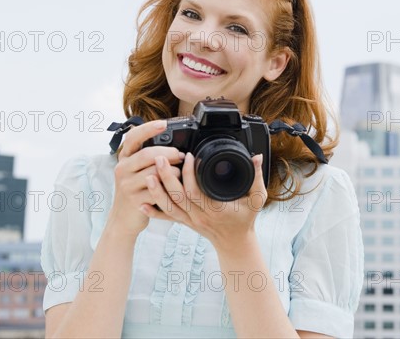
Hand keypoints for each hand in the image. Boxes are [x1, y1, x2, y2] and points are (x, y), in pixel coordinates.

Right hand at [106, 119, 185, 237]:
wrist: (123, 219)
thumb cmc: (136, 190)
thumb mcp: (136, 170)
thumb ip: (148, 157)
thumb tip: (172, 143)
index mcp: (124, 158)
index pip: (133, 137)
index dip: (148, 128)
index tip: (164, 123)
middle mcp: (122, 169)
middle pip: (147, 154)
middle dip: (169, 152)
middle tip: (181, 155)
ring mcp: (127, 185)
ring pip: (155, 172)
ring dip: (172, 172)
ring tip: (179, 173)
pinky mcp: (135, 200)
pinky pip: (157, 190)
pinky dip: (169, 188)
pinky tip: (174, 188)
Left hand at [139, 152, 266, 251]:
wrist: (236, 243)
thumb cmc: (245, 219)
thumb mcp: (256, 198)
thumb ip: (256, 177)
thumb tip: (256, 157)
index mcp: (216, 208)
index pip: (197, 191)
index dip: (189, 174)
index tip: (188, 156)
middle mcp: (200, 216)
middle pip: (178, 197)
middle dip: (166, 177)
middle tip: (159, 158)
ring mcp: (190, 221)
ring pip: (169, 207)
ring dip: (157, 192)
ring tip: (148, 174)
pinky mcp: (184, 223)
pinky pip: (167, 218)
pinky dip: (154, 212)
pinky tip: (142, 204)